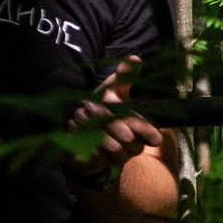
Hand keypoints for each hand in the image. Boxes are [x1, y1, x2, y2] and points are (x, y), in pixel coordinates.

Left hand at [66, 56, 162, 181]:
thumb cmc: (100, 114)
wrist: (78, 138)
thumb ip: (124, 78)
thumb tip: (135, 58)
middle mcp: (133, 147)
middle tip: (87, 105)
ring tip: (79, 115)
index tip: (115, 106)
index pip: (149, 133)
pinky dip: (80, 135)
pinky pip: (92, 151)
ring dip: (91, 126)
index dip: (140, 126)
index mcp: (140, 131)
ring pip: (111, 146)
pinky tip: (74, 126)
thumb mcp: (111, 93)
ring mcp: (116, 159)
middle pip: (126, 136)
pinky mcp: (97, 164)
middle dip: (106, 118)